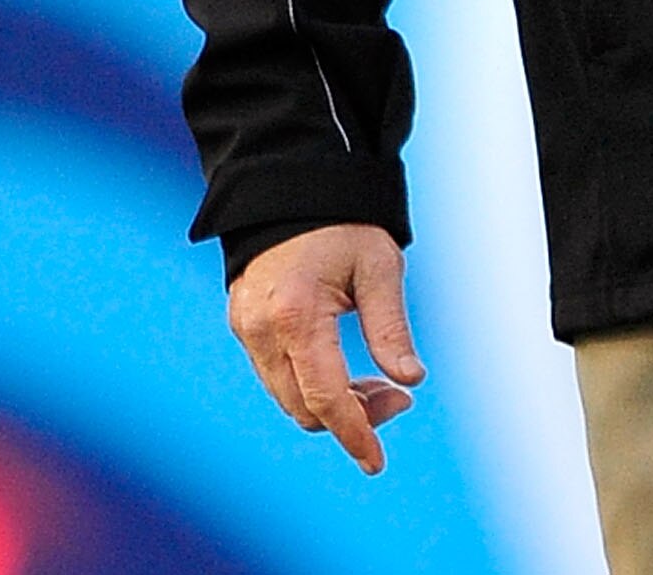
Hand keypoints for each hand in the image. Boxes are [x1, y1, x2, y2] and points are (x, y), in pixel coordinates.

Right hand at [226, 223, 425, 473]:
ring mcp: (245, 330)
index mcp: (297, 315)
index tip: (376, 462)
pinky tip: (344, 371)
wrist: (291, 190)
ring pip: (287, 396)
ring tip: (377, 384)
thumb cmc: (343, 225)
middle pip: (304, 406)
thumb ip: (391, 327)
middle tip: (398, 397)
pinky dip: (310, 384)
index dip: (354, 433)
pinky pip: (276, 376)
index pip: (325, 396)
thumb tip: (410, 379)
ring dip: (331, 403)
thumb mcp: (379, 267)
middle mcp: (261, 330)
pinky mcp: (242, 326)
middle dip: (352, 416)